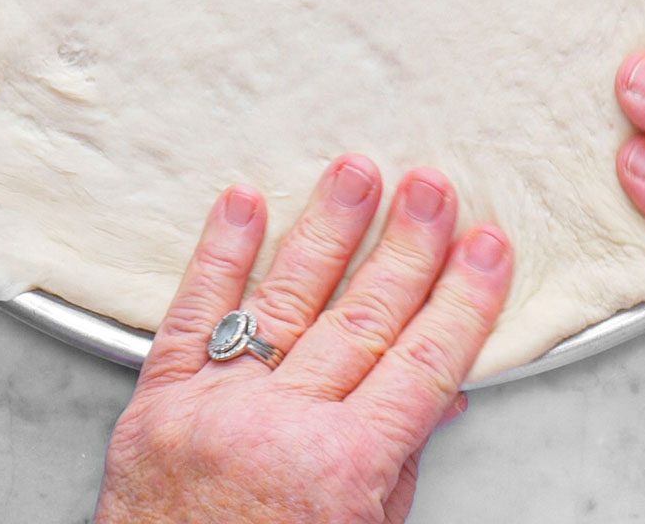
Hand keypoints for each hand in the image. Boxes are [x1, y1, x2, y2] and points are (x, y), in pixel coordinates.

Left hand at [95, 156, 513, 523]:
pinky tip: (242, 203)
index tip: (490, 247)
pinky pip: (189, 318)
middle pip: (361, 319)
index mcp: (340, 470)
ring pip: (282, 301)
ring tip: (357, 172)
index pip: (423, 365)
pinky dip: (216, 257)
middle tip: (434, 187)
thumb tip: (437, 397)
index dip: (464, 302)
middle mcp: (278, 428)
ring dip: (326, 230)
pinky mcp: (154, 405)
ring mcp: (213, 409)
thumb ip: (395, 470)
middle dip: (406, 249)